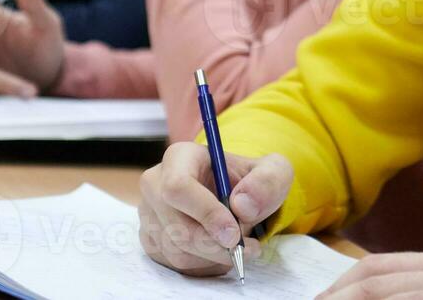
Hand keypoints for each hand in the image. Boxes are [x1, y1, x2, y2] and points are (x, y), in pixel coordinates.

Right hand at [138, 142, 291, 275]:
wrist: (238, 195)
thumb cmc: (251, 181)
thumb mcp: (273, 171)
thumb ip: (267, 182)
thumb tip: (242, 205)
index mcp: (180, 157)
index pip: (178, 187)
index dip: (205, 213)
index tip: (234, 233)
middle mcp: (156, 183)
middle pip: (176, 226)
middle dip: (214, 245)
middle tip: (246, 248)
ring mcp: (150, 213)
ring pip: (176, 249)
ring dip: (212, 256)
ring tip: (237, 246)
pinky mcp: (151, 239)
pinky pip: (173, 264)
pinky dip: (203, 265)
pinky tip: (219, 250)